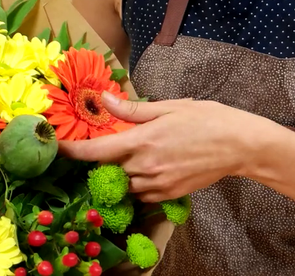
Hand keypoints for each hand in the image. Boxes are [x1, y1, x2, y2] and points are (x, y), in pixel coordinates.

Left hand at [58, 92, 273, 202]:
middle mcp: (145, 166)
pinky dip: (138, 183)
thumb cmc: (207, 118)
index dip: (70, 151)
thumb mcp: (169, 106)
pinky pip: (142, 194)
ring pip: (124, 184)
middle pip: (107, 170)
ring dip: (121, 173)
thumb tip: (103, 99)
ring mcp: (157, 184)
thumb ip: (132, 108)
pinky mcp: (168, 195)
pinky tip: (151, 167)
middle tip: (109, 146)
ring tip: (135, 155)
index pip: (95, 151)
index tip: (55, 148)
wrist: (239, 145)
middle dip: (103, 161)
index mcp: (141, 141)